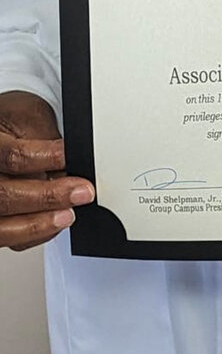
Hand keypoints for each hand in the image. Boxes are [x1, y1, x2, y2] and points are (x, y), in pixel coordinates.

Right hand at [0, 90, 91, 251]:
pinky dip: (31, 234)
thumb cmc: (10, 124)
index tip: (71, 159)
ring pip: (0, 226)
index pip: (12, 157)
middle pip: (3, 195)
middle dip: (46, 198)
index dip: (46, 159)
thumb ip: (47, 138)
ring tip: (68, 215)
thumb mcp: (30, 116)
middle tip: (82, 192)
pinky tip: (53, 224)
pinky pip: (5, 236)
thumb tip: (75, 162)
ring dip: (37, 224)